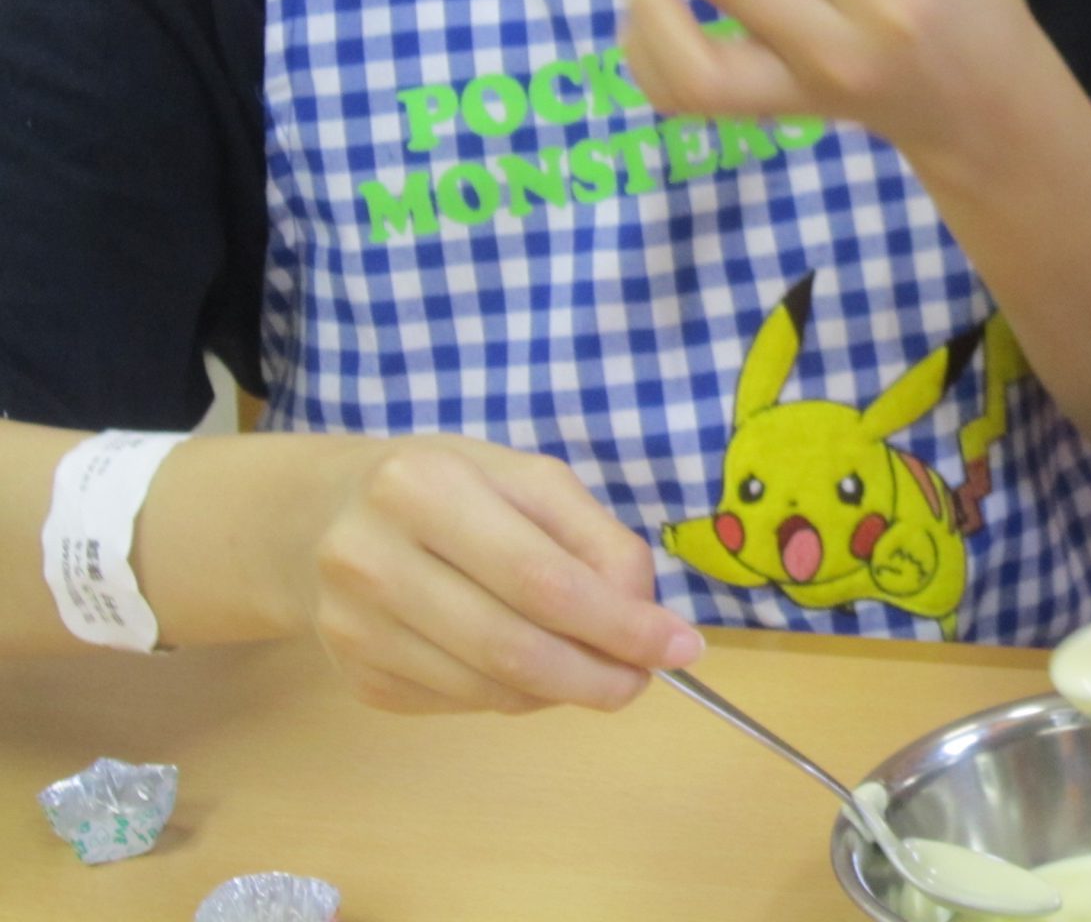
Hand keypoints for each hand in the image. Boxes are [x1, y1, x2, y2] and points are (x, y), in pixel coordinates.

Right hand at [274, 433, 701, 713]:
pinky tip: (531, 667)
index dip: (619, 623)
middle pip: (513, 646)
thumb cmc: (445, 486)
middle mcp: (373, 559)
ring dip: (562, 691)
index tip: (681, 646)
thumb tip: (643, 613)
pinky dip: (515, 696)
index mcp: (422, 488)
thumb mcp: (524, 478)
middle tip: (645, 679)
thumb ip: (594, 537)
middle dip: (598, 674)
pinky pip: (460, 705)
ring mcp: (353, 628)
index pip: (541, 578)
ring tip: (599, 671)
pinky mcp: (353, 679)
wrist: (318, 518)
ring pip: (488, 688)